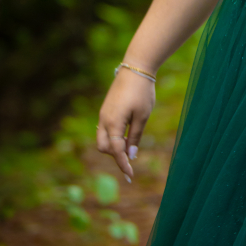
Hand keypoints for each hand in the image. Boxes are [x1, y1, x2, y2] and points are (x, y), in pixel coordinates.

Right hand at [96, 67, 155, 182]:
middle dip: (115, 156)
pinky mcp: (105, 110)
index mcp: (113, 123)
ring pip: (103, 140)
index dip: (123, 165)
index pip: (116, 151)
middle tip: (131, 157)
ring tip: (130, 143)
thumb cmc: (142, 92)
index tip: (130, 177)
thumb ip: (135, 136)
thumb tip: (131, 155)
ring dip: (113, 147)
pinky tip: (125, 135)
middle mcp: (104, 120)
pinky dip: (113, 137)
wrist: (135, 69)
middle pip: (104, 148)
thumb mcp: (143, 116)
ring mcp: (103, 115)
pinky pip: (104, 130)